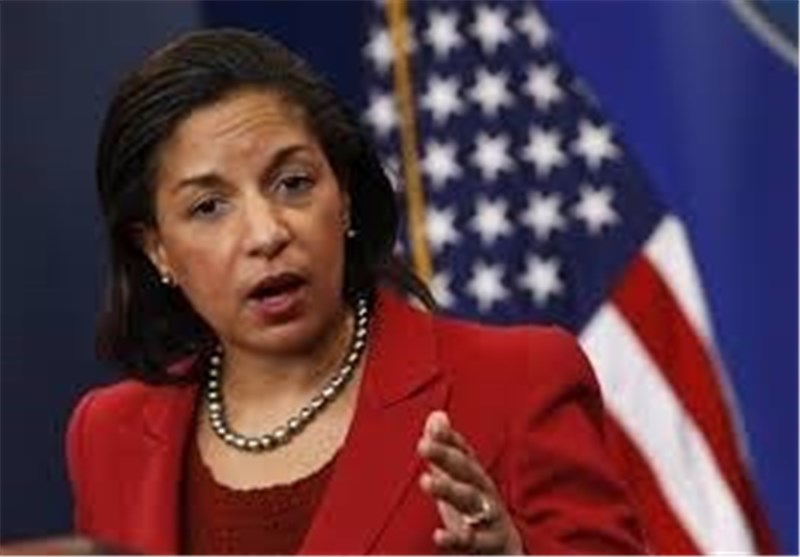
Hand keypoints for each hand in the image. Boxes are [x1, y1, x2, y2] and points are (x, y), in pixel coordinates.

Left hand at [417, 411, 522, 553]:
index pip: (463, 452)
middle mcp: (484, 492)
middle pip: (466, 470)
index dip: (449, 438)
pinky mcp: (490, 544)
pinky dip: (457, 539)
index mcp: (475, 476)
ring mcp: (489, 517)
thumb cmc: (477, 511)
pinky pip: (473, 542)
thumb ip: (446, 450)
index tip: (433, 426)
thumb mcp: (459, 481)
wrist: (506, 552)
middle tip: (422, 445)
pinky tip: (438, 535)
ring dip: (448, 489)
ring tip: (425, 481)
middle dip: (446, 456)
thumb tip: (436, 415)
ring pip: (469, 500)